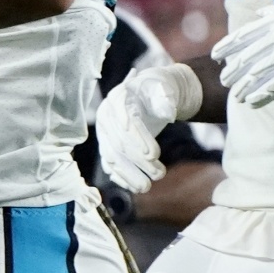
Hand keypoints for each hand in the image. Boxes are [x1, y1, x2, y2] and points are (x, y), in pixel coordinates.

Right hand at [96, 64, 200, 194]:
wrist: (150, 92)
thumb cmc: (159, 88)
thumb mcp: (165, 85)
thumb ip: (166, 97)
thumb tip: (168, 113)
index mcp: (119, 99)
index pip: (127, 122)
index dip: (139, 139)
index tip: (155, 155)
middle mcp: (106, 117)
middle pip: (118, 144)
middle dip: (138, 162)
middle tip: (159, 174)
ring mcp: (104, 133)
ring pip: (112, 158)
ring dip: (129, 175)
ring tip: (147, 187)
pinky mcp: (107, 145)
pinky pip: (110, 164)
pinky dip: (121, 177)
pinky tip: (134, 187)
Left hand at [215, 0, 273, 109]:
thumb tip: (261, 14)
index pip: (243, 36)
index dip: (227, 46)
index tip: (214, 55)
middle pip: (245, 58)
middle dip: (233, 71)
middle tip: (224, 81)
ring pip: (256, 75)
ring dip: (243, 87)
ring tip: (236, 96)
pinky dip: (261, 95)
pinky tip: (252, 101)